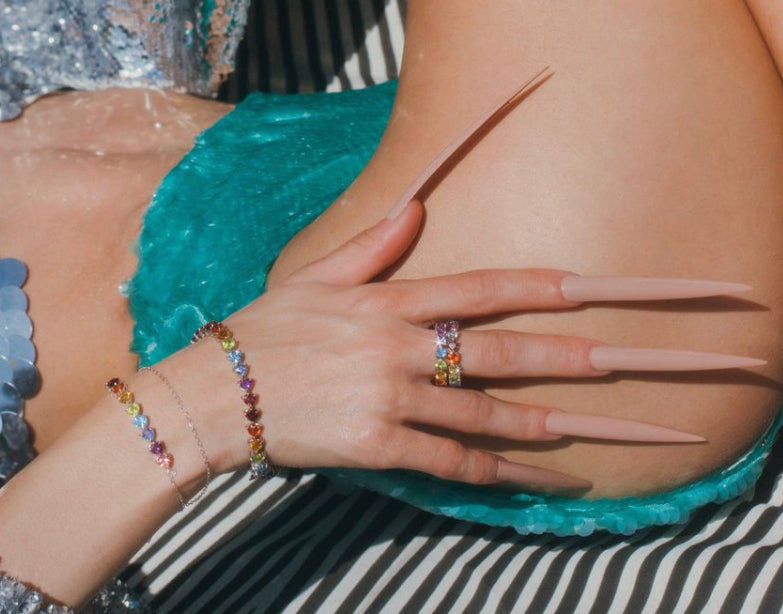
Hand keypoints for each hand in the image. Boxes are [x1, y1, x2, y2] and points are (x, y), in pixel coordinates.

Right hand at [203, 199, 760, 493]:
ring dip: (548, 424)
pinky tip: (539, 475)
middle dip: (571, 358)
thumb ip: (372, 246)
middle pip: (502, 350)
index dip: (543, 287)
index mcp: (389, 302)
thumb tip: (415, 207)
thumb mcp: (314, 277)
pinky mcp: (379, 448)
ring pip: (488, 412)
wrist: (215, 396)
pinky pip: (453, 460)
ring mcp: (391, 399)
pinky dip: (500, 469)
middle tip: (631, 366)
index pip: (482, 286)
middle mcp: (399, 347)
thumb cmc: (263, 331)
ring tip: (600, 434)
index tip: (597, 288)